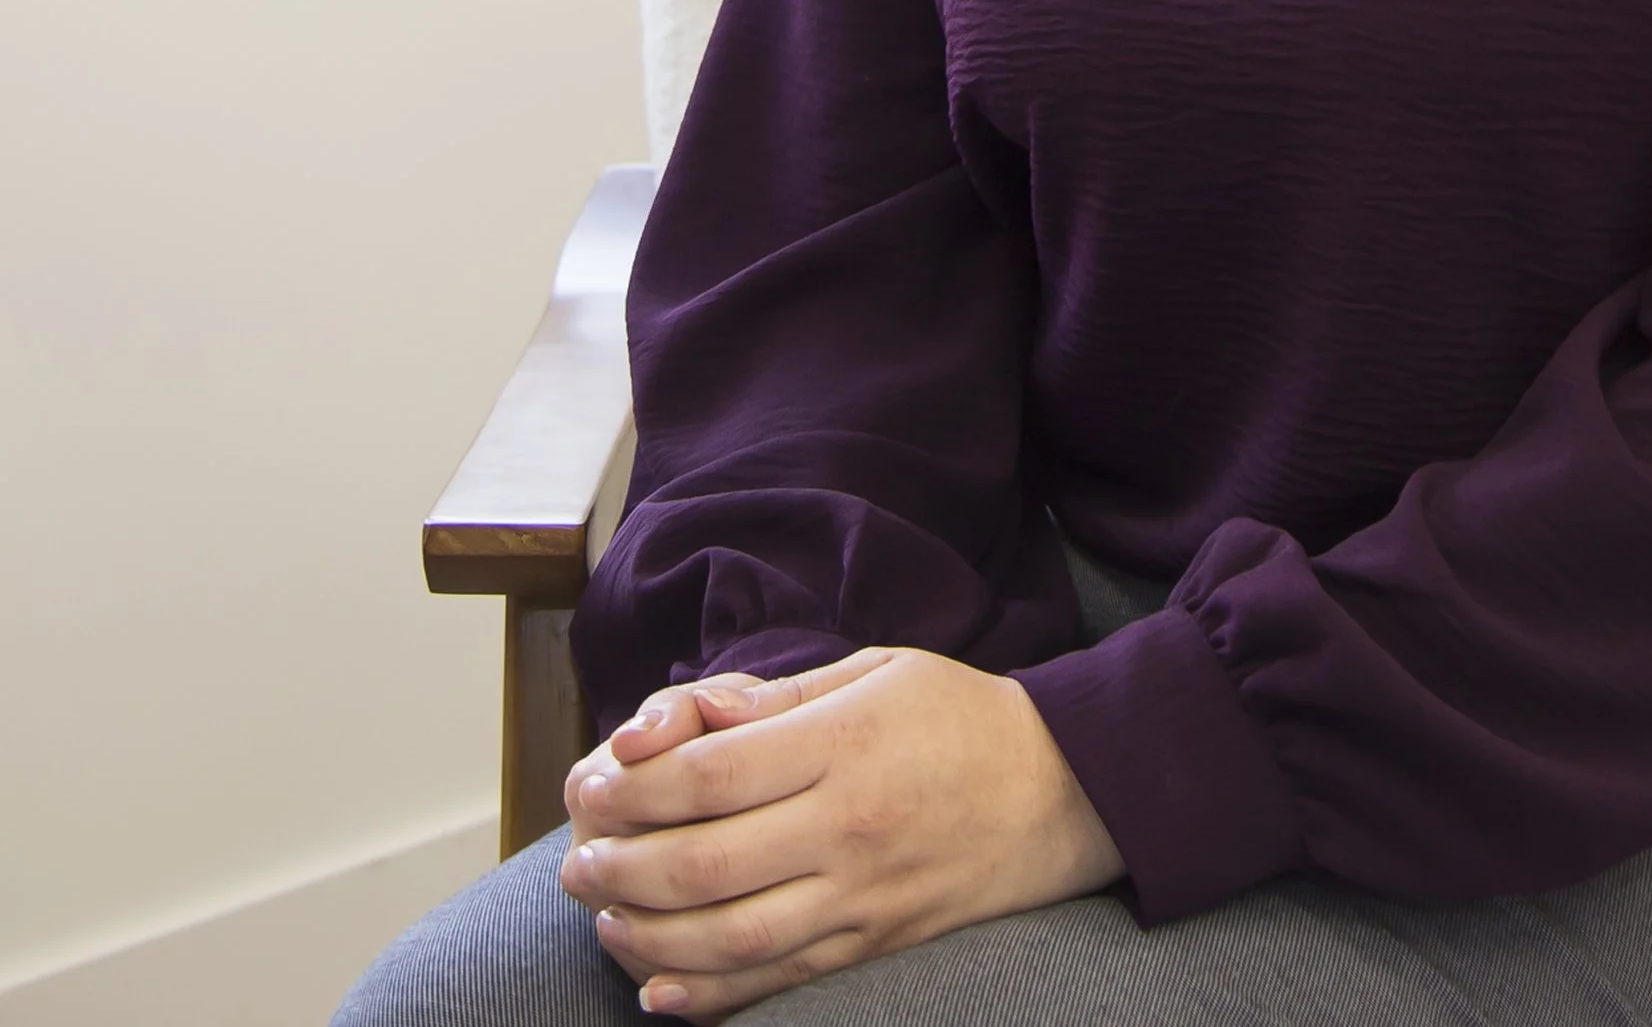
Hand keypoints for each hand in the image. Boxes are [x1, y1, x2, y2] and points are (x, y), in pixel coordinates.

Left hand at [559, 648, 1124, 1015]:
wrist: (1061, 790)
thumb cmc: (955, 714)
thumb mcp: (872, 670)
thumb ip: (772, 700)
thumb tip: (676, 718)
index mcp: (847, 741)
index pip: (711, 773)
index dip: (634, 786)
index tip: (591, 785)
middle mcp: (851, 826)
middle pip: (705, 862)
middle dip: (621, 865)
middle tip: (576, 858)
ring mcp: (864, 897)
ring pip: (730, 936)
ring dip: (647, 932)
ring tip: (602, 913)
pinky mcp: (876, 946)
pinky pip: (779, 982)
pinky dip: (707, 994)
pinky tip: (657, 985)